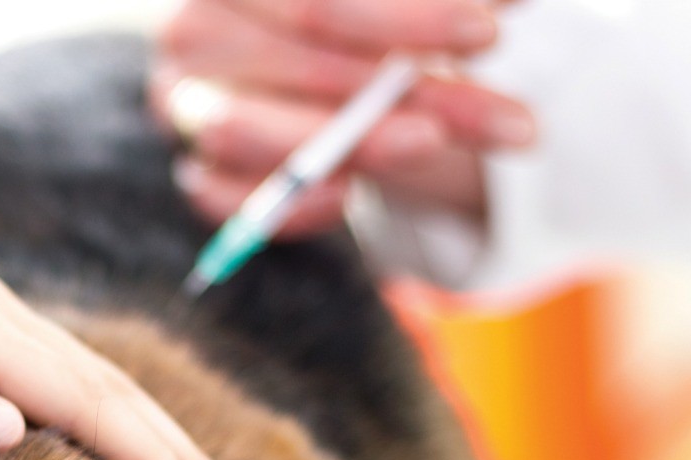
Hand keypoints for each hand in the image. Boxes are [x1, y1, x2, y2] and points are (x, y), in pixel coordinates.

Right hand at [152, 0, 535, 236]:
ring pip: (255, 133)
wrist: (305, 58)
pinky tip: (348, 197)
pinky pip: (228, 201)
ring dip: (357, 147)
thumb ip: (437, 0)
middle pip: (304, 64)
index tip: (490, 34)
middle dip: (408, 93)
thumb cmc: (356, 14)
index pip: (316, 0)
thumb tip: (505, 3)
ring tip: (432, 147)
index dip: (406, 17)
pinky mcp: (194, 171)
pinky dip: (288, 207)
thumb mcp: (389, 1)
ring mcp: (185, 105)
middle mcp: (192, 28)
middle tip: (502, 121)